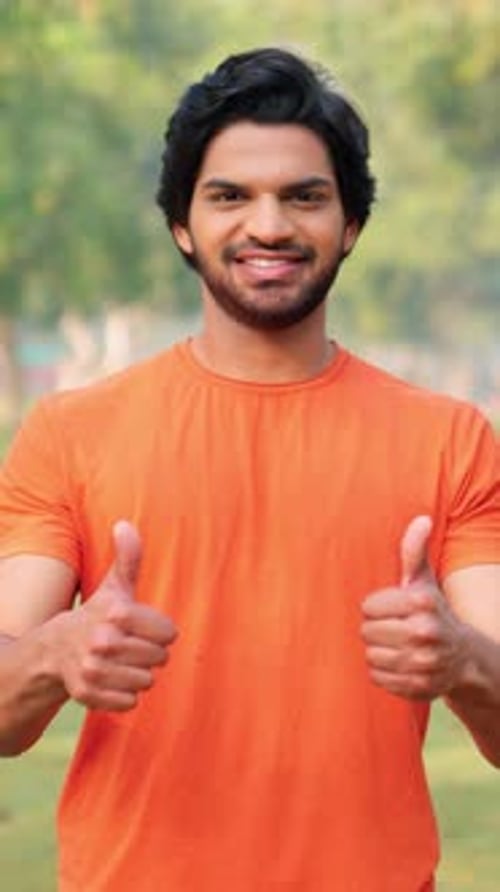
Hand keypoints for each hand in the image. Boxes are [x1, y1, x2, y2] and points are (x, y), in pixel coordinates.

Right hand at [50, 520, 176, 710]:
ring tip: (120, 663)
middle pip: (160, 659)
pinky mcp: (87, 695)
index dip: (160, 632)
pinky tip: (110, 680)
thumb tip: (124, 524)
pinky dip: (124, 695)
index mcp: (116, 613)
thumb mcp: (114, 586)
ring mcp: (93, 670)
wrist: (55, 650)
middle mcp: (102, 641)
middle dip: (150, 654)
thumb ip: (128, 558)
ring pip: (146, 682)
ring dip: (137, 675)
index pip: (169, 634)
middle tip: (130, 646)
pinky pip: (130, 702)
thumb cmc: (97, 615)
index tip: (142, 628)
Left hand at [361, 516, 467, 700]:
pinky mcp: (418, 687)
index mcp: (423, 603)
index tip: (390, 609)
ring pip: (371, 656)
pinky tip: (399, 664)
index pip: (369, 607)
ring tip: (396, 646)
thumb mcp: (424, 581)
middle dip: (376, 630)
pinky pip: (378, 677)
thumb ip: (414, 551)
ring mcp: (424, 663)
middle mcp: (426, 633)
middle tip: (392, 629)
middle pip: (367, 632)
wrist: (463, 657)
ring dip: (378, 651)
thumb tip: (422, 519)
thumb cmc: (433, 611)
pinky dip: (383, 672)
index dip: (375, 608)